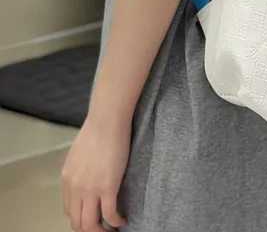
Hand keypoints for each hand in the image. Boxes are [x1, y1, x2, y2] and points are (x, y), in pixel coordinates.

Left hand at [61, 113, 130, 230]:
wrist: (106, 121)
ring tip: (112, 230)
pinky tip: (124, 219)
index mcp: (67, 179)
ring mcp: (90, 190)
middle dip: (90, 230)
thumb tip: (89, 173)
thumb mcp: (80, 152)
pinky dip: (116, 221)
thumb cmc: (97, 128)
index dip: (81, 218)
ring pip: (90, 224)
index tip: (93, 217)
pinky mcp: (107, 187)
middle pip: (77, 222)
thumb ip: (81, 167)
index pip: (69, 210)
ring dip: (101, 231)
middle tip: (102, 229)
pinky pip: (110, 214)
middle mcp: (75, 188)